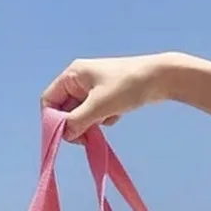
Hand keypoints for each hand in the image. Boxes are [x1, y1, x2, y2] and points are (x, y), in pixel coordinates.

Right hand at [41, 54, 172, 140]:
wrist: (161, 78)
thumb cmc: (128, 86)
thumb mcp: (99, 107)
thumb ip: (77, 122)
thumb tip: (65, 135)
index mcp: (72, 75)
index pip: (49, 100)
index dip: (53, 119)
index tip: (67, 133)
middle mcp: (79, 79)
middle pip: (64, 110)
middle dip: (74, 124)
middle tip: (88, 136)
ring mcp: (92, 88)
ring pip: (79, 114)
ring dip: (89, 124)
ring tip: (106, 120)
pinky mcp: (105, 96)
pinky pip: (94, 114)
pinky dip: (102, 120)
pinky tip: (116, 115)